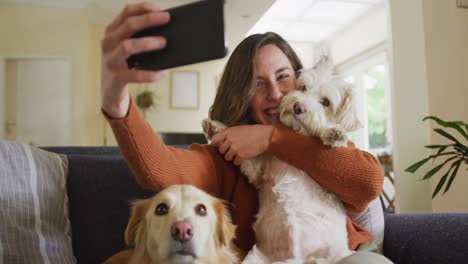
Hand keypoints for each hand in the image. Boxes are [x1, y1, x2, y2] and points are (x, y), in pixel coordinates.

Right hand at [101, 2, 169, 117]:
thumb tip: (166, 31)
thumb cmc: (123, 66)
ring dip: (148, 42)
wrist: (110, 92)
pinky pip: (134, 74)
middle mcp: (108, 43)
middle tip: (166, 19)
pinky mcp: (116, 78)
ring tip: (163, 42)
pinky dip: (150, 73)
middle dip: (149, 20)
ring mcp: (110, 61)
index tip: (159, 8)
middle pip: (128, 25)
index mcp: (112, 32)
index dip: (143, 8)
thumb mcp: (127, 49)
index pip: (126, 13)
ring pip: (128, 46)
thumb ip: (140, 38)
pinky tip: (162, 73)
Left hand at [211, 125, 273, 165]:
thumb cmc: (253, 131)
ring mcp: (235, 148)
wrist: (264, 136)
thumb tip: (222, 141)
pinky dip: (238, 162)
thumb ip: (229, 134)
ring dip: (231, 158)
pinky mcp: (241, 155)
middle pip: (220, 150)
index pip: (215, 139)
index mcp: (228, 132)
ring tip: (238, 154)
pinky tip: (243, 158)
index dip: (214, 144)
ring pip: (227, 157)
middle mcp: (230, 140)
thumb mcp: (238, 129)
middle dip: (225, 152)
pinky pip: (235, 162)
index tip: (216, 147)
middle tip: (231, 151)